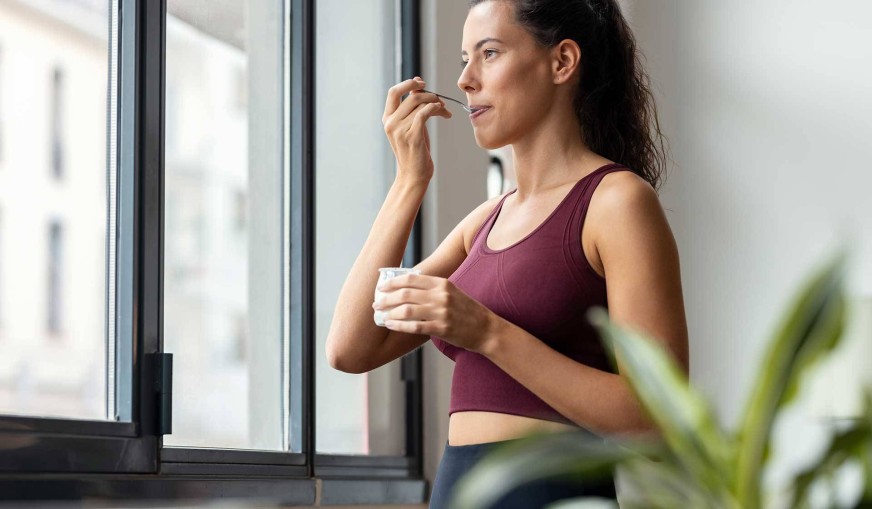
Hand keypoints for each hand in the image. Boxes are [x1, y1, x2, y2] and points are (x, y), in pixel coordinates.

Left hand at [372, 273, 500, 354]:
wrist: (487, 329)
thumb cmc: (468, 311)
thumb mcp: (452, 293)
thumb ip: (433, 289)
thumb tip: (407, 289)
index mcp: (442, 283)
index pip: (411, 279)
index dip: (393, 282)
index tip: (382, 286)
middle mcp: (441, 295)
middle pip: (405, 294)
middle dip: (386, 298)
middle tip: (377, 303)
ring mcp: (441, 312)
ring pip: (407, 309)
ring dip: (390, 312)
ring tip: (381, 315)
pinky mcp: (441, 328)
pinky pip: (414, 326)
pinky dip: (399, 325)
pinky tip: (391, 324)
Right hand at [382, 77, 451, 184]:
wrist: (413, 175)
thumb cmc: (414, 151)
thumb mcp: (409, 127)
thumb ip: (411, 109)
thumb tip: (417, 85)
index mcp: (387, 119)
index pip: (393, 92)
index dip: (408, 83)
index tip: (422, 83)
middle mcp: (391, 123)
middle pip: (412, 96)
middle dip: (429, 94)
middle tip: (440, 101)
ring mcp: (400, 130)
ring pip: (421, 104)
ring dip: (437, 104)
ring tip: (445, 111)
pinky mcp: (412, 136)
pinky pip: (425, 113)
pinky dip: (436, 109)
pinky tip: (444, 114)